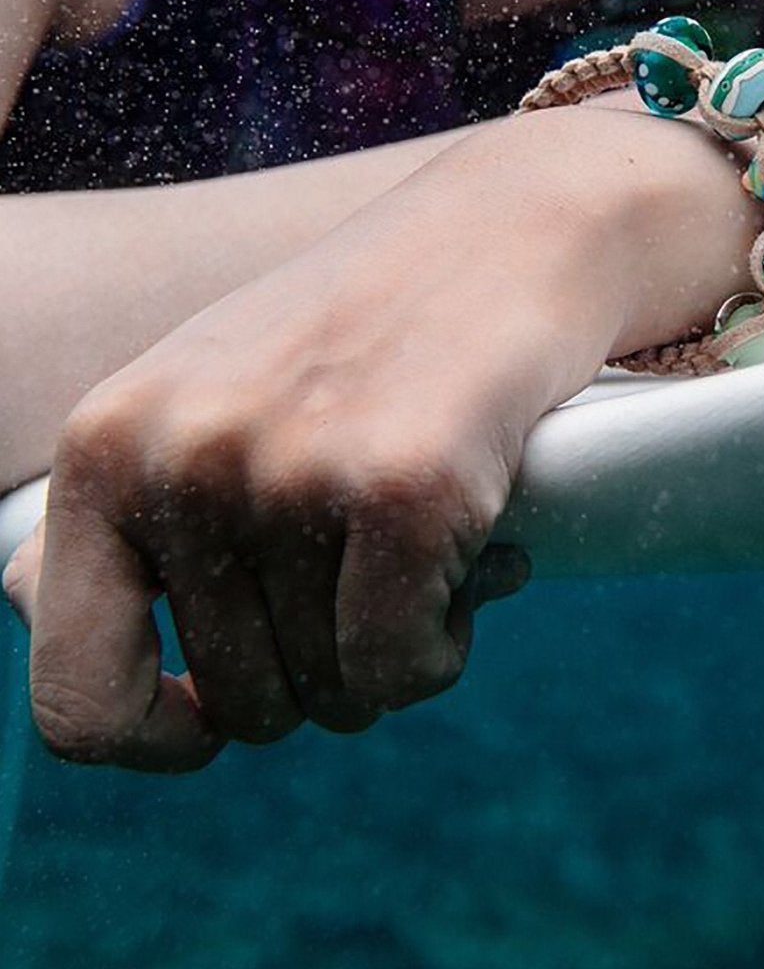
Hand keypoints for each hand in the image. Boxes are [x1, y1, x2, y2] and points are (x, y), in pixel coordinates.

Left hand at [2, 108, 648, 769]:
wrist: (511, 229)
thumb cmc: (365, 328)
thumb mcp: (208, 395)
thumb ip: (125, 507)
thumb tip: (31, 615)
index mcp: (107, 444)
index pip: (71, 693)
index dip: (149, 740)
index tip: (214, 720)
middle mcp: (182, 459)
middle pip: (242, 704)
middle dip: (323, 672)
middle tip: (377, 580)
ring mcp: (292, 470)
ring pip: (336, 694)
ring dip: (397, 650)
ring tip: (433, 549)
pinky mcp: (405, 485)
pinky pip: (405, 666)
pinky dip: (445, 647)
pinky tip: (481, 566)